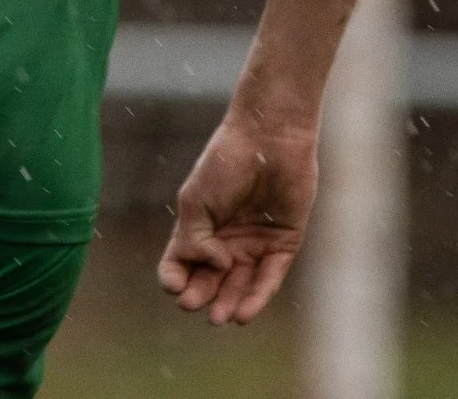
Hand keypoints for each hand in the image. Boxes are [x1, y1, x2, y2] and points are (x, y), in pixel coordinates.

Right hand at [159, 109, 317, 325]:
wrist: (268, 140)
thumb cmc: (224, 164)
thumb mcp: (196, 201)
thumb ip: (195, 239)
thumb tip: (214, 268)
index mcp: (198, 226)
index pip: (180, 262)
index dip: (174, 277)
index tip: (175, 285)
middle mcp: (225, 239)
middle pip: (209, 278)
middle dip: (201, 294)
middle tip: (196, 304)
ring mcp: (254, 243)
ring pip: (239, 284)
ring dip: (229, 303)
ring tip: (221, 317)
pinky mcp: (283, 243)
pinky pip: (269, 277)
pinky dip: (257, 297)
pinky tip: (244, 313)